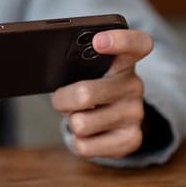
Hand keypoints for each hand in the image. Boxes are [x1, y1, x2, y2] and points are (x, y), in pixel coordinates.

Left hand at [52, 29, 153, 158]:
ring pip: (81, 124)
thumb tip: (48, 71)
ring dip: (72, 122)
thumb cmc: (93, 87)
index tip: (97, 40)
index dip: (120, 40)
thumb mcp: (87, 70)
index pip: (137, 43)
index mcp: (125, 60)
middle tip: (63, 98)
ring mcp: (135, 114)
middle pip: (85, 94)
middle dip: (63, 100)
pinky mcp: (131, 140)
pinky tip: (90, 134)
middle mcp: (135, 85)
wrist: (114, 120)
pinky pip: (85, 146)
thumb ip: (76, 63)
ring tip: (81, 115)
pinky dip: (78, 141)